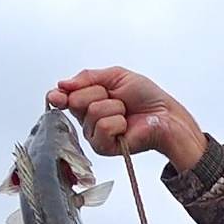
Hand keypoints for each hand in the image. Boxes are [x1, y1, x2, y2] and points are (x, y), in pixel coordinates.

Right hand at [46, 67, 206, 168]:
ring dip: (114, 106)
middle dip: (99, 92)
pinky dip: (118, 121)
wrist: (164, 114)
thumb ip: (87, 77)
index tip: (58, 95)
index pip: (62, 98)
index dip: (58, 96)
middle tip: (117, 98)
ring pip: (92, 111)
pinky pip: (102, 126)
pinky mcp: (103, 147)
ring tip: (125, 112)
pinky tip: (126, 126)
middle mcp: (87, 119)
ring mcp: (94, 134)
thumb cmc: (146, 97)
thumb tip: (62, 84)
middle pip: (75, 100)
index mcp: (87, 100)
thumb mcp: (116, 76)